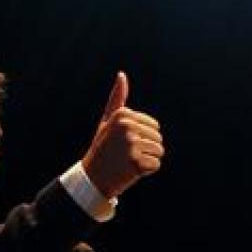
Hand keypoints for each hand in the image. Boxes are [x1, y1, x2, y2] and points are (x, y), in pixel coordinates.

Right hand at [82, 71, 163, 197]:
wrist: (92, 177)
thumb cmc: (102, 148)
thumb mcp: (107, 121)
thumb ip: (117, 98)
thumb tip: (122, 74)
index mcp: (123, 114)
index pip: (154, 125)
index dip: (142, 137)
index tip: (123, 143)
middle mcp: (127, 126)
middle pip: (158, 138)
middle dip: (146, 148)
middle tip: (126, 154)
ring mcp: (132, 144)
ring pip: (159, 151)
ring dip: (147, 159)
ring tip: (128, 162)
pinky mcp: (137, 162)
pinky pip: (156, 165)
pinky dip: (146, 171)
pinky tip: (131, 171)